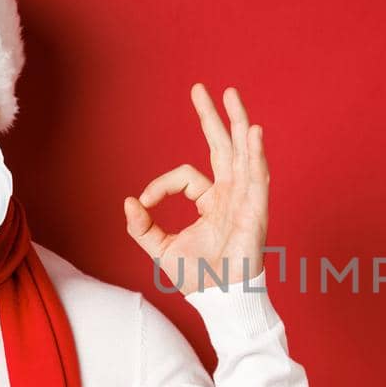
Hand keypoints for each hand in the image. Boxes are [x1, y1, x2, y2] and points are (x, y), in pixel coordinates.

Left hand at [124, 83, 269, 293]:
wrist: (220, 298)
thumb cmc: (198, 278)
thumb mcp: (160, 249)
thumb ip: (142, 227)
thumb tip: (128, 202)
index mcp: (211, 202)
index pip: (186, 176)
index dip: (160, 185)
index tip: (144, 202)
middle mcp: (230, 194)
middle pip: (223, 147)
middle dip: (212, 117)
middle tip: (203, 88)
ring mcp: (245, 199)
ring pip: (242, 152)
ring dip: (237, 122)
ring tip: (231, 95)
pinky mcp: (256, 210)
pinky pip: (257, 176)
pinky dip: (256, 153)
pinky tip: (252, 131)